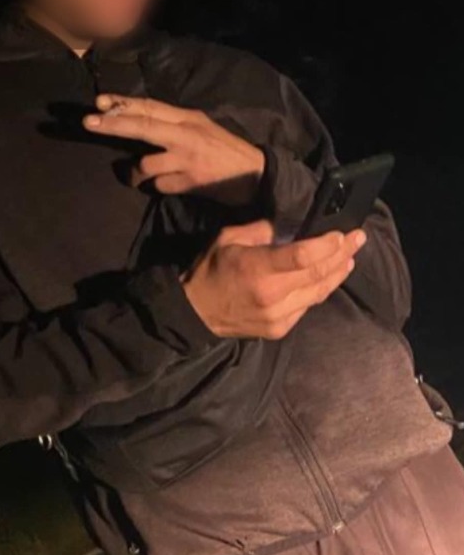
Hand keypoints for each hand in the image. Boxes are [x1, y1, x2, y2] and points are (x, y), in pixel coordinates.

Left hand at [82, 94, 265, 204]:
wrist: (257, 174)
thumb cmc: (224, 150)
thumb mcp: (200, 128)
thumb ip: (172, 125)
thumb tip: (137, 120)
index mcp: (188, 118)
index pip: (150, 107)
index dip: (123, 104)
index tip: (99, 102)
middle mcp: (186, 134)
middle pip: (143, 126)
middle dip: (113, 125)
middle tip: (87, 123)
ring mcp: (188, 158)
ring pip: (146, 163)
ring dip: (136, 173)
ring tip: (138, 177)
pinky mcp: (191, 181)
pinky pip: (160, 185)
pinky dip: (157, 186)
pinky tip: (167, 185)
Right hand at [182, 220, 364, 338]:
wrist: (195, 312)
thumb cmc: (210, 270)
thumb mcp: (227, 239)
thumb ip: (261, 230)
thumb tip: (291, 226)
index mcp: (256, 269)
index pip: (302, 257)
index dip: (327, 246)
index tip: (342, 234)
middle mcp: (271, 295)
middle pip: (318, 274)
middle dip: (342, 254)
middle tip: (358, 239)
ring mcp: (278, 316)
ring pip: (319, 292)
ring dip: (337, 273)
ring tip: (350, 257)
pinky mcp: (280, 329)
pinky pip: (307, 306)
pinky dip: (320, 289)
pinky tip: (327, 278)